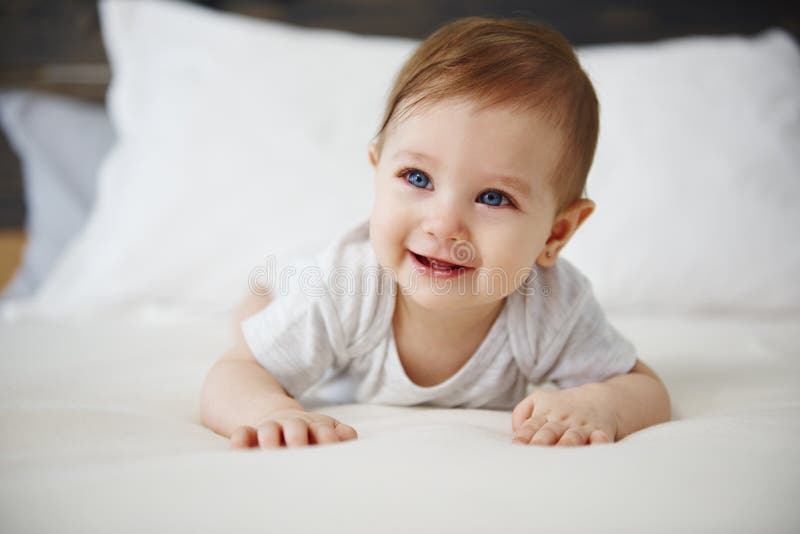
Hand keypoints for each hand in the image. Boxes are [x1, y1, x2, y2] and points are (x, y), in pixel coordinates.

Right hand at [229, 409, 357, 448]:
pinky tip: (238, 450)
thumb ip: (340, 434)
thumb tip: (348, 437)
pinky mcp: (250, 434)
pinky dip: (239, 441)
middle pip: (296, 428)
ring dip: (269, 438)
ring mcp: (270, 428)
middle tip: (299, 449)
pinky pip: (242, 434)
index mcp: (315, 426)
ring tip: (269, 449)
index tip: (331, 449)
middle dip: (297, 437)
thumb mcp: (326, 429)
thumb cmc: (309, 431)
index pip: (323, 430)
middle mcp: (292, 426)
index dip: (327, 438)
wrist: (278, 416)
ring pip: (268, 430)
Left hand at [511, 386, 617, 446]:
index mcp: (545, 411)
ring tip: (557, 458)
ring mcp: (582, 426)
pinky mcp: (601, 432)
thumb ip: (521, 412)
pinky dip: (599, 444)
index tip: (517, 447)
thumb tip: (515, 431)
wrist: (602, 399)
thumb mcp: (539, 399)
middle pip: (549, 432)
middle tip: (532, 456)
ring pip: (572, 437)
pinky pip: (601, 439)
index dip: (523, 436)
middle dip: (540, 443)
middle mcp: (562, 419)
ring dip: (565, 446)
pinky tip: (596, 447)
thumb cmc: (563, 406)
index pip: (531, 425)